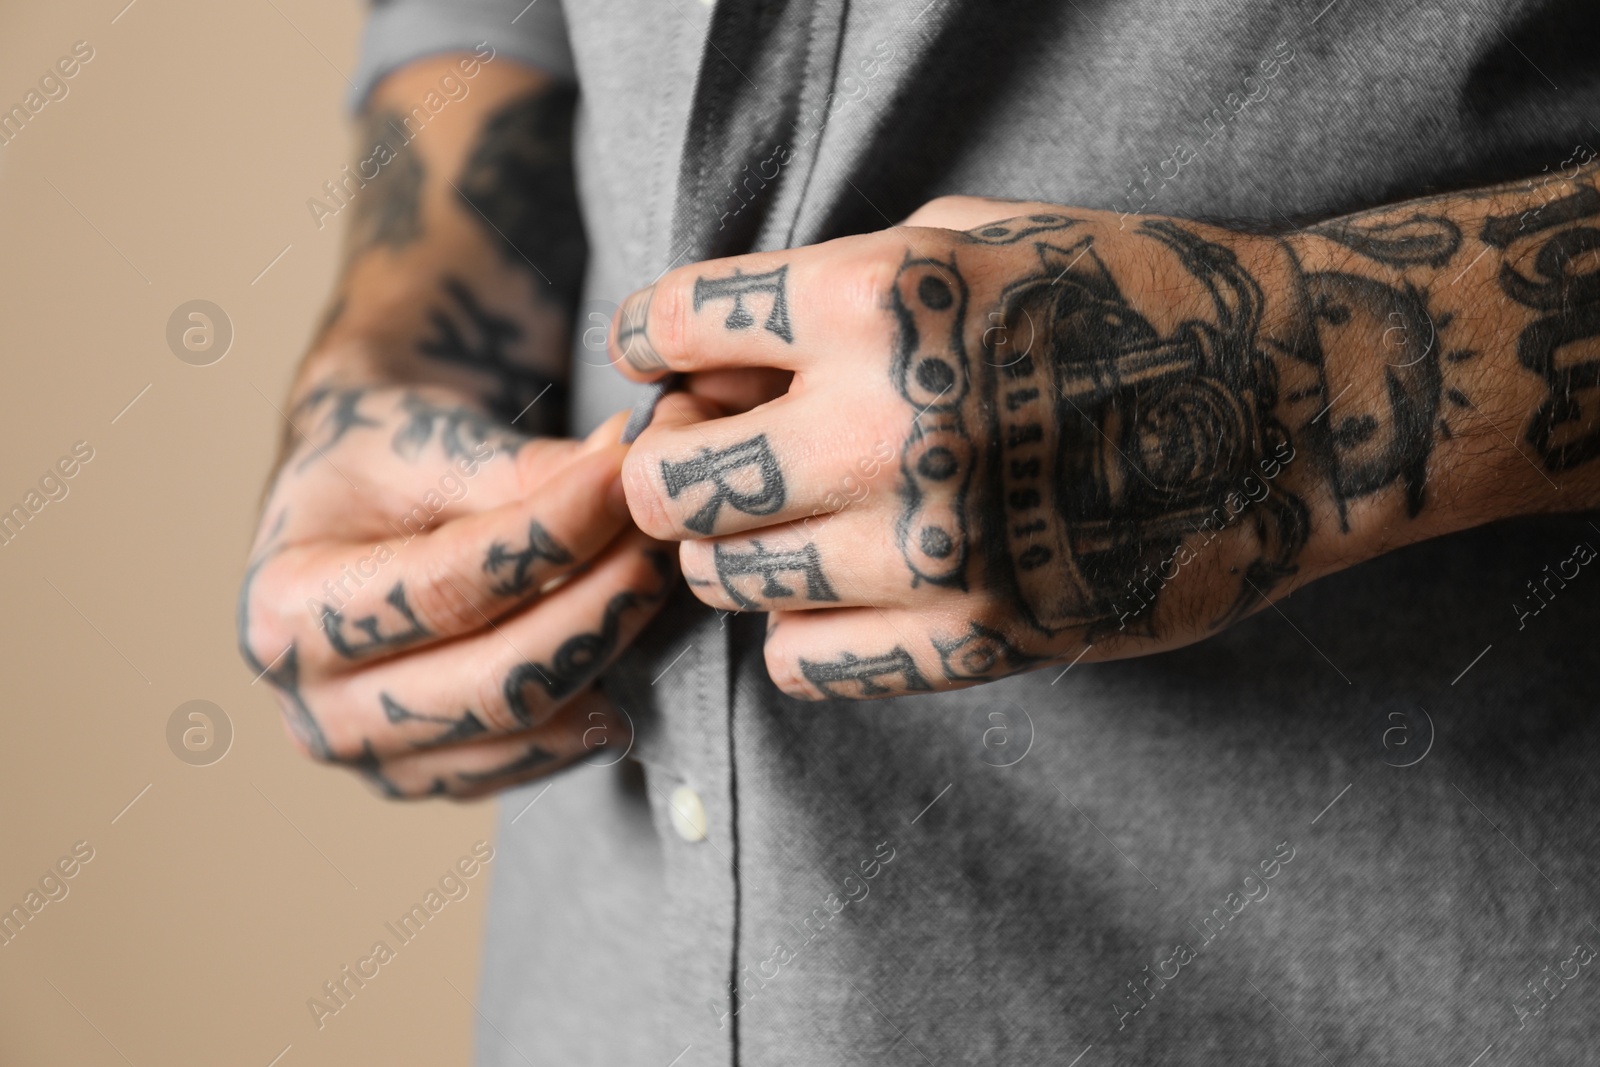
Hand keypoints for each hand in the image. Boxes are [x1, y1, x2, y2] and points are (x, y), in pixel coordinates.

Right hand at [238, 382, 674, 795]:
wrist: (354, 513)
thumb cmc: (385, 467)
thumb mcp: (434, 445)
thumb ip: (530, 470)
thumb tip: (634, 468)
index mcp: (288, 608)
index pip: (449, 589)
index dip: (551, 537)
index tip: (625, 481)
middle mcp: (317, 705)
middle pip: (496, 680)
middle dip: (599, 604)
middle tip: (662, 537)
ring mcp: (374, 760)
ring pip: (527, 727)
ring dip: (610, 648)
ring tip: (655, 573)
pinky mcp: (432, 780)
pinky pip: (536, 759)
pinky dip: (596, 697)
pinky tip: (629, 636)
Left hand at [611, 196, 1428, 697]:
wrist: (1295, 404)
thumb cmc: (1130, 298)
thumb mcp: (976, 239)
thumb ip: (834, 289)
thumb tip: (713, 361)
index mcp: (882, 299)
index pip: (674, 325)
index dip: (652, 343)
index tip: (668, 364)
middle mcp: (888, 426)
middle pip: (668, 482)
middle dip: (671, 469)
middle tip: (715, 462)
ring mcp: (932, 547)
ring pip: (726, 580)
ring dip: (739, 551)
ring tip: (799, 523)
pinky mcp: (979, 639)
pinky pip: (802, 663)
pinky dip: (804, 629)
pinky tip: (850, 590)